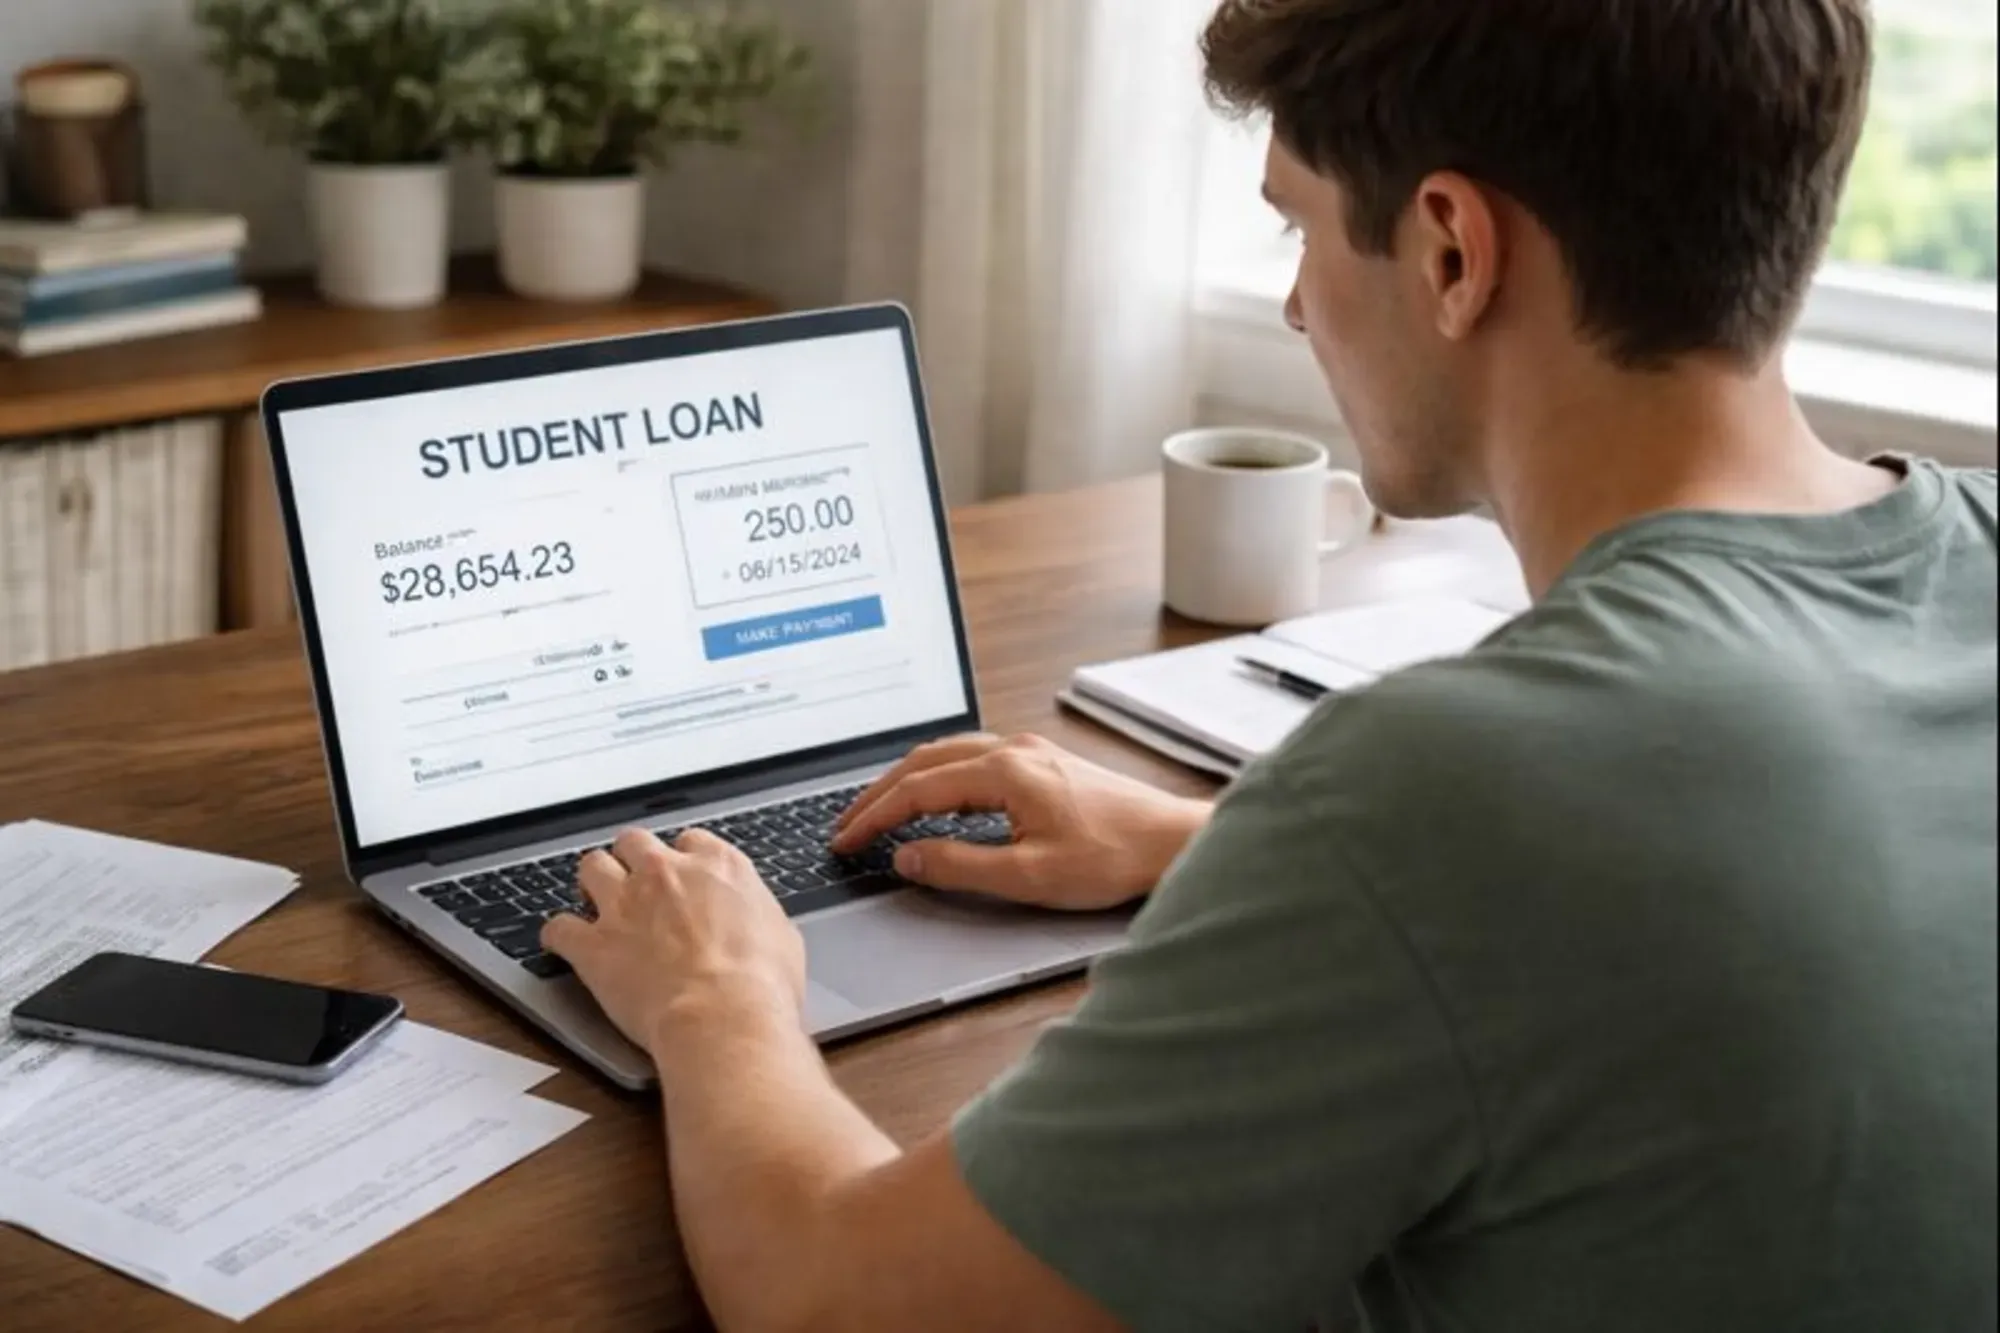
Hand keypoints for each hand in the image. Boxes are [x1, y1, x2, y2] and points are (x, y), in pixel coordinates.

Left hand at [542, 828, 805, 1062]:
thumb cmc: (761, 984)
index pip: (691, 841)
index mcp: (717, 866)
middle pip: (635, 842)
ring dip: (593, 883)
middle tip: (638, 886)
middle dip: (633, 861)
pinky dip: (559, 936)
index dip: (685, 861)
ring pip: (591, 867)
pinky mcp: (594, 945)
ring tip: (597, 903)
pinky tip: (563, 945)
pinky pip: (559, 927)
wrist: (724, 1016)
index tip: (686, 878)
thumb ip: (756, 914)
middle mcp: (666, 873)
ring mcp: (625, 905)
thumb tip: (754, 922)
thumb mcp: (782, 935)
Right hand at [831, 733, 1209, 910]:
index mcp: (1005, 771)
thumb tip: (908, 857)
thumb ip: (960, 866)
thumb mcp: (1029, 876)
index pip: (917, 789)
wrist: (1173, 841)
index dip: (874, 816)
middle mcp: (1014, 750)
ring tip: (878, 810)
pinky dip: (938, 775)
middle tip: (847, 826)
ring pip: (948, 754)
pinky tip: (934, 795)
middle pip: (924, 762)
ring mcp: (1030, 752)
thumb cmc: (1114, 857)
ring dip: (907, 780)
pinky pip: (973, 758)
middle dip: (879, 794)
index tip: (845, 840)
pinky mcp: (1044, 762)